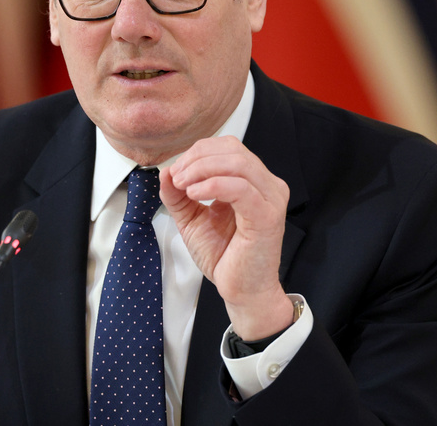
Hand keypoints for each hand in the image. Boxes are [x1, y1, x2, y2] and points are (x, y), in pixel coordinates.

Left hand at [159, 136, 291, 339]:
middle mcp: (266, 184)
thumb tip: (165, 170)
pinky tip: (195, 194)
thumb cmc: (223, 255)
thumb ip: (177, 194)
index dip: (196, 153)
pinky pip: (240, 188)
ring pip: (237, 162)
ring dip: (202, 169)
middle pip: (231, 149)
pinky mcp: (267, 215)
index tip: (175, 172)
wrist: (240, 290)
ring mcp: (270, 198)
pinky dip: (212, 185)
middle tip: (177, 178)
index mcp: (251, 180)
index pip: (226, 146)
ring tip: (183, 187)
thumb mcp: (191, 217)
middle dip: (196, 159)